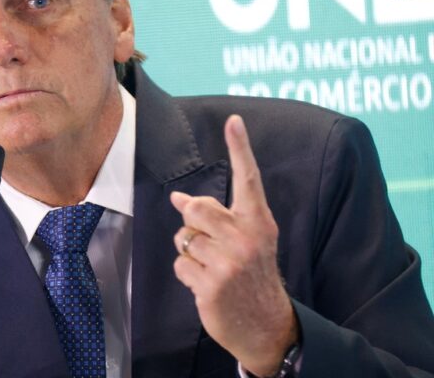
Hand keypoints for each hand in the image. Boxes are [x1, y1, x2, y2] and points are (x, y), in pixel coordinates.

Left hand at [171, 115, 296, 376]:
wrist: (267, 324)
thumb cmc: (252, 273)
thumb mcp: (248, 241)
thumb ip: (219, 216)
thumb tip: (178, 198)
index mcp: (259, 222)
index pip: (248, 179)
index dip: (239, 148)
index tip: (233, 121)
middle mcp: (246, 238)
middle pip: (195, 208)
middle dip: (192, 222)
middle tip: (208, 241)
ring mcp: (229, 263)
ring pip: (184, 238)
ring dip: (190, 252)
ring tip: (211, 266)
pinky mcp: (211, 285)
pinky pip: (180, 264)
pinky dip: (187, 274)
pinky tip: (206, 284)